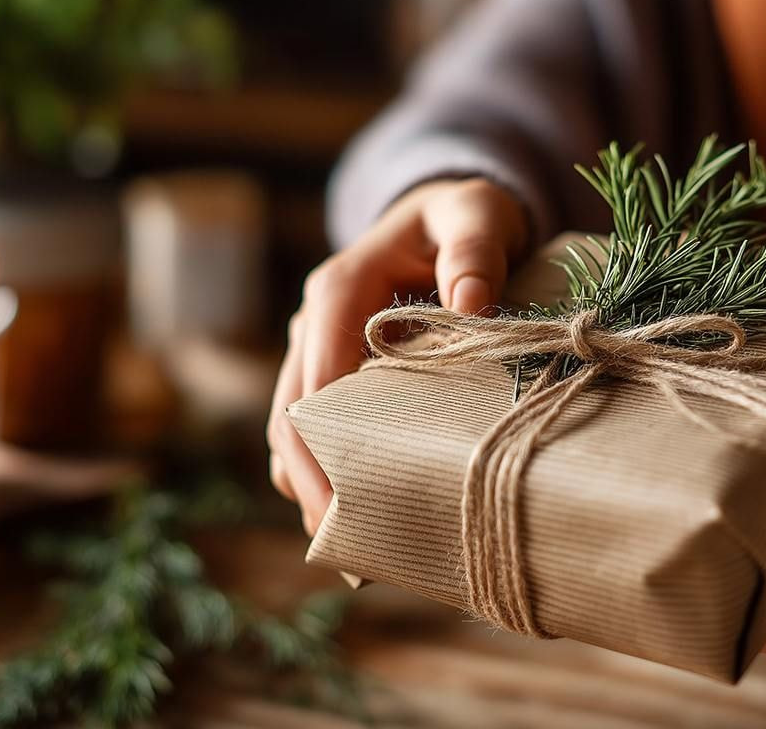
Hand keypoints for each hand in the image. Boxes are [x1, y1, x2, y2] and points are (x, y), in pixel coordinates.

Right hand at [268, 178, 527, 534]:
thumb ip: (474, 251)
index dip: (321, 438)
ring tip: (348, 551)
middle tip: (340, 547)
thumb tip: (470, 305)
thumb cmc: (462, 217)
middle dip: (308, 480)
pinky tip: (355, 517)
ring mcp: (316, 350)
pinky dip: (324, 471)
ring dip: (309, 486)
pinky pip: (311, 428)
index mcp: (340, 287)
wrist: (445, 218)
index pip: (317, 370)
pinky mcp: (330, 374)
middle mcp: (314, 323)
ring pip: (291, 429)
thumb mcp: (476, 215)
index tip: (341, 498)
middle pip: (290, 412)